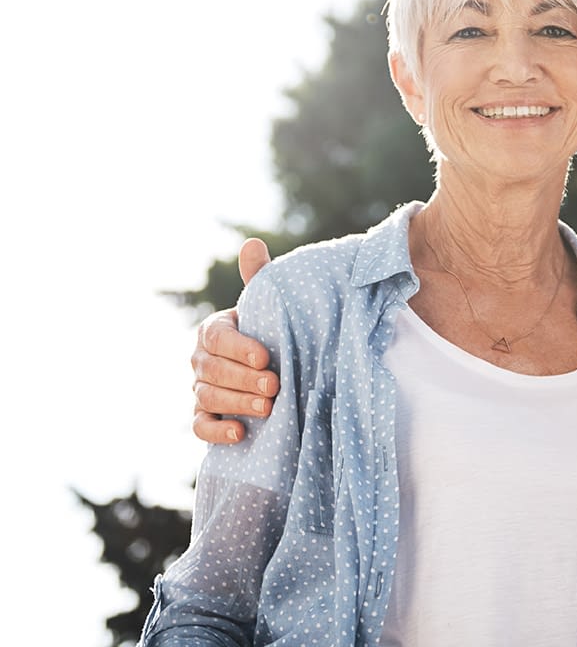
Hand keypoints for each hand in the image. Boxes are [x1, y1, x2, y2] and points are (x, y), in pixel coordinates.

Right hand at [191, 238, 278, 443]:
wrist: (275, 368)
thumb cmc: (271, 332)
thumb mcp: (267, 307)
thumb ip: (259, 279)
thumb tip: (252, 243)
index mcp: (214, 330)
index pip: (217, 337)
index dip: (238, 348)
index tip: (266, 358)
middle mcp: (201, 359)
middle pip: (212, 371)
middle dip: (243, 379)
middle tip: (275, 385)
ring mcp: (199, 389)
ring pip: (207, 398)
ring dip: (236, 403)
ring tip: (268, 407)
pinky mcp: (204, 417)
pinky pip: (199, 427)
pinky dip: (216, 431)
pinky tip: (240, 434)